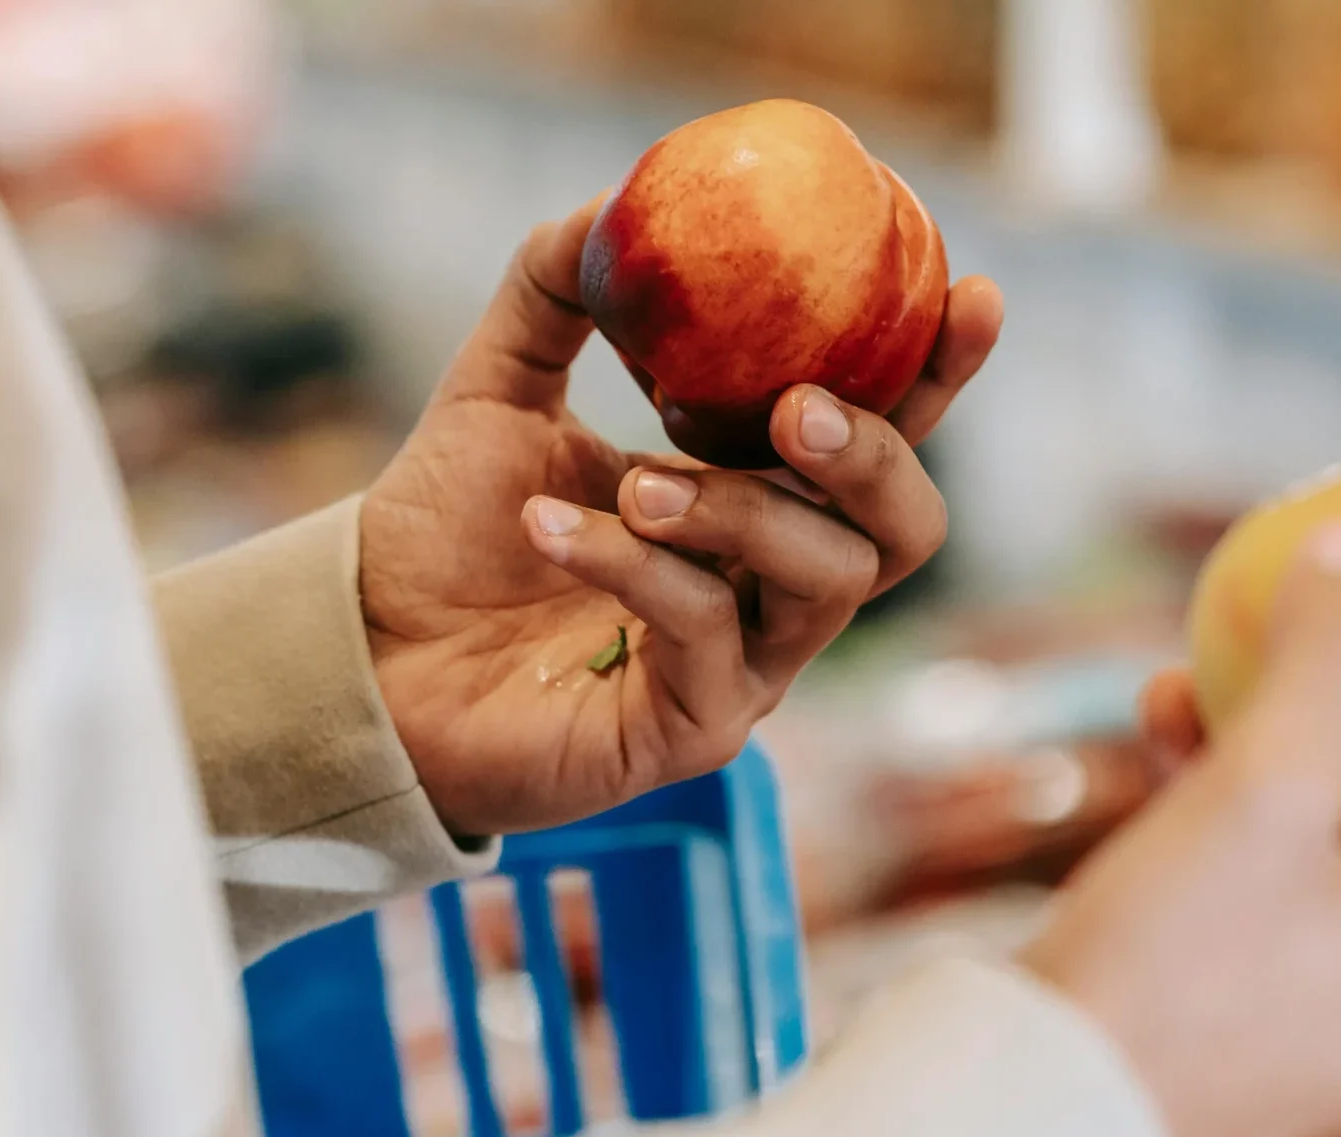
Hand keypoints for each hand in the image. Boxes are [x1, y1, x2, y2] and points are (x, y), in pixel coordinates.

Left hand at [359, 199, 1003, 836]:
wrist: (370, 650)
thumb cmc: (451, 532)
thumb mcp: (502, 389)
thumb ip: (557, 294)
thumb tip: (614, 202)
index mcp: (756, 505)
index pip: (882, 442)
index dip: (937, 375)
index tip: (970, 295)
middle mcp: (773, 592)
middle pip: (906, 533)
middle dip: (875, 458)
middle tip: (798, 410)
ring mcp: (744, 670)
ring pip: (824, 584)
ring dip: (738, 512)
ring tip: (636, 480)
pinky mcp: (692, 730)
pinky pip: (707, 633)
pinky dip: (633, 564)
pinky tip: (551, 524)